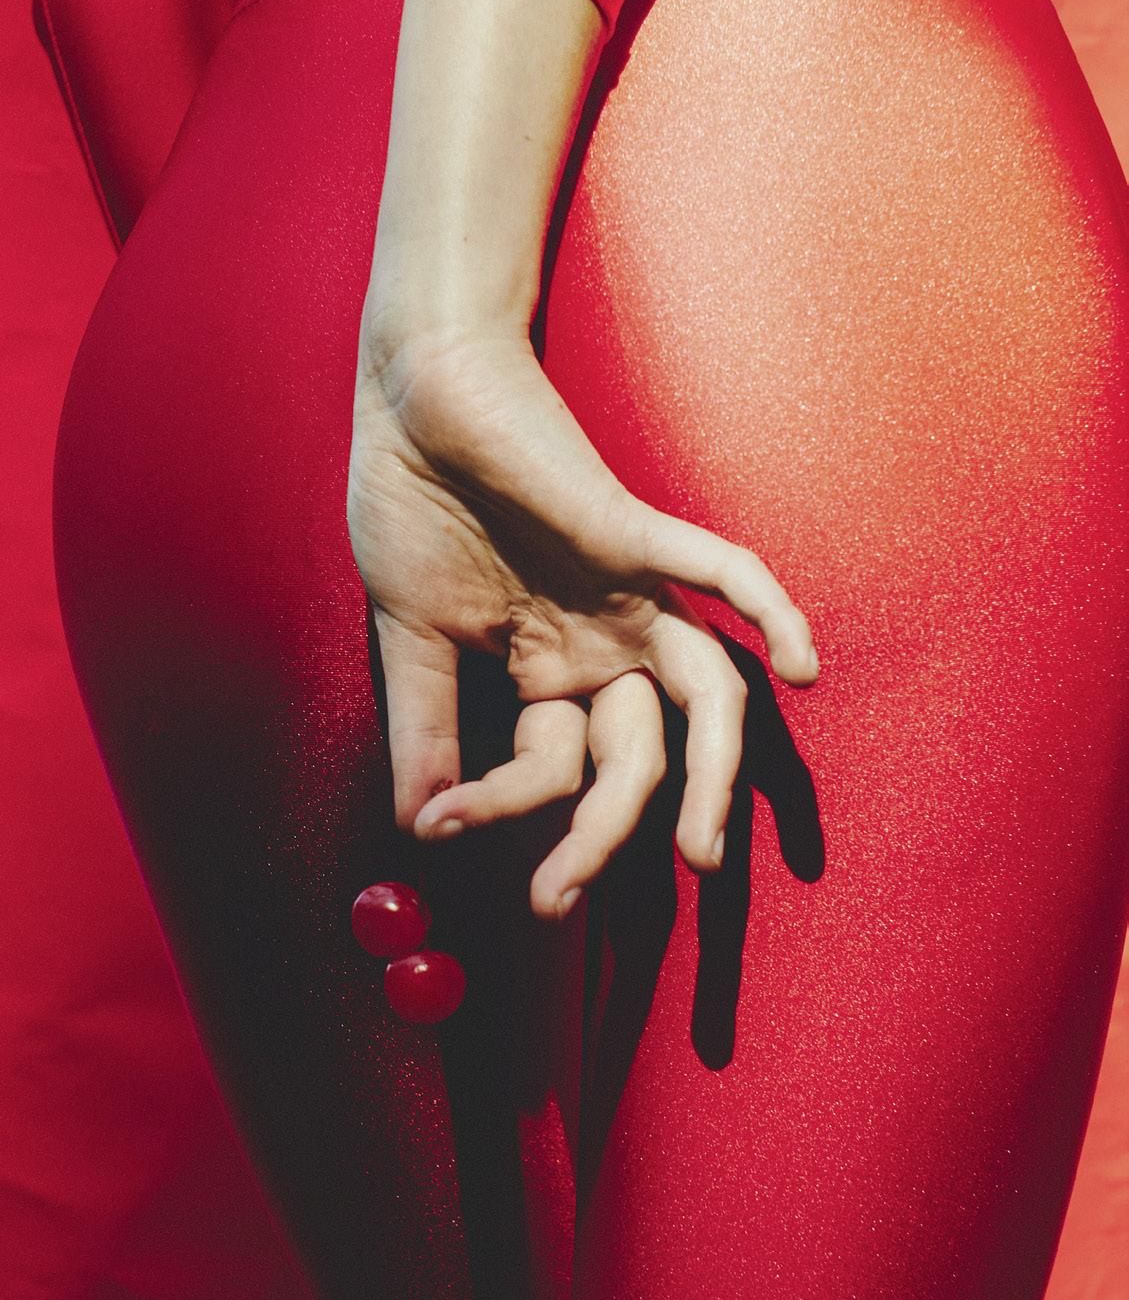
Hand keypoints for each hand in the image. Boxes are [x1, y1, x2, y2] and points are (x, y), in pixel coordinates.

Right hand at [347, 312, 817, 918]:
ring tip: (700, 856)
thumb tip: (420, 833)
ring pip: (703, 698)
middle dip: (600, 839)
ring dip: (711, 778)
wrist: (414, 397)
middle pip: (637, 762)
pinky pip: (725, 572)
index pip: (554, 774)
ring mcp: (629, 599)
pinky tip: (803, 668)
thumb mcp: (411, 640)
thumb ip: (427, 731)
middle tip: (558, 902)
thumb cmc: (413, 506)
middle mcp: (603, 650)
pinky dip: (771, 612)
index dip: (502, 812)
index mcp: (551, 678)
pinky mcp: (634, 536)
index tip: (441, 827)